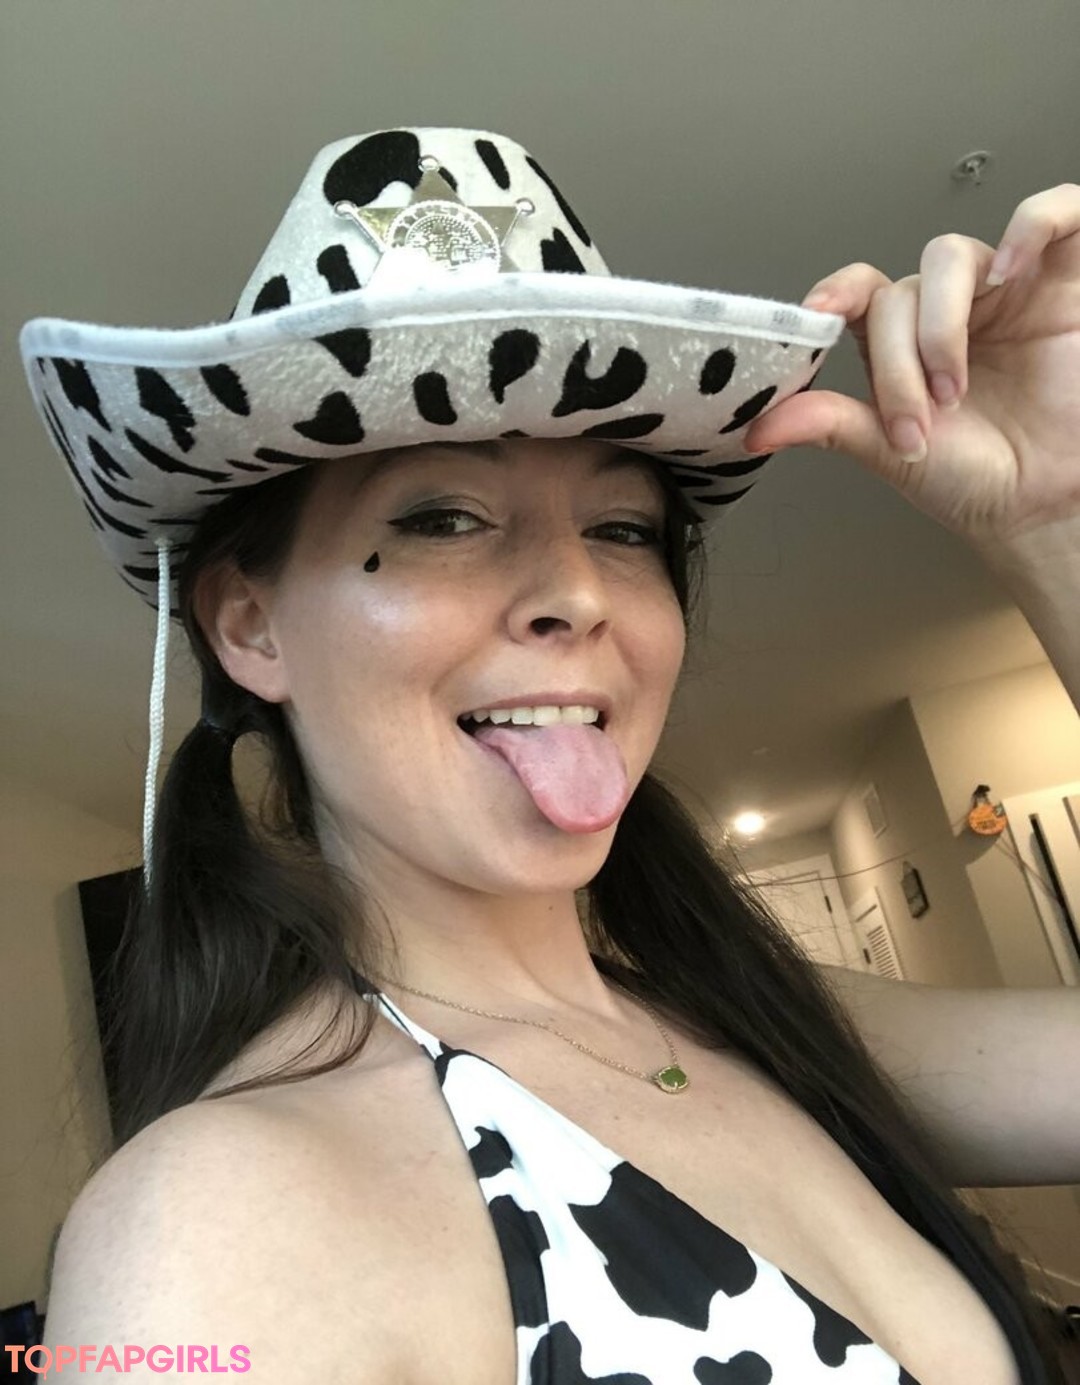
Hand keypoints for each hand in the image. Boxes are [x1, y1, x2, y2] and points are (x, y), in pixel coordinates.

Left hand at [743, 184, 1079, 546]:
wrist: (1046, 508)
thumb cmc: (979, 480)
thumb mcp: (892, 454)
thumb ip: (831, 425)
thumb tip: (758, 426)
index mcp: (902, 345)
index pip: (861, 294)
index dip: (835, 292)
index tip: (818, 314)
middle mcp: (951, 311)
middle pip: (902, 291)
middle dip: (900, 361)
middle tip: (920, 422)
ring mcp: (1007, 291)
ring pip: (951, 258)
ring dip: (942, 322)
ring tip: (955, 387)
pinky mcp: (1066, 282)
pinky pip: (1058, 213)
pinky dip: (1033, 224)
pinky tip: (1011, 270)